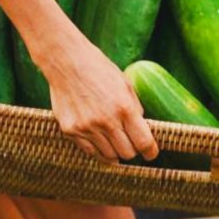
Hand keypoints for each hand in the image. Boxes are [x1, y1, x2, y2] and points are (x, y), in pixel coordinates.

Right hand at [42, 33, 157, 163]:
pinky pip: (90, 151)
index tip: (151, 153)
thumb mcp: (125, 84)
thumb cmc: (99, 70)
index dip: (150, 151)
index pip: (143, 142)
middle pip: (127, 153)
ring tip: (113, 138)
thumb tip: (142, 130)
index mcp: (124, 107)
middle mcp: (106, 121)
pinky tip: (98, 136)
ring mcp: (87, 128)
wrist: (67, 61)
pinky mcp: (71, 131)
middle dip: (132, 149)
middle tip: (130, 141)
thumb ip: (135, 108)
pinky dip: (97, 148)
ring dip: (114, 150)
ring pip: (109, 156)